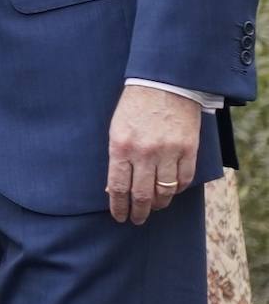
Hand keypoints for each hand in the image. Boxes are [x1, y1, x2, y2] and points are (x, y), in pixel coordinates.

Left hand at [106, 83, 199, 223]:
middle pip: (142, 195)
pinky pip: (183, 180)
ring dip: (158, 204)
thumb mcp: (117, 128)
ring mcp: (168, 153)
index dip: (119, 206)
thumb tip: (115, 187)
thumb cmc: (135, 105)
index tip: (119, 216)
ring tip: (154, 207)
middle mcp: (144, 153)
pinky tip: (171, 192)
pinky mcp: (188, 151)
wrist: (164, 84)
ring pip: (164, 192)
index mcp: (121, 146)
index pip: (118, 186)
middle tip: (136, 220)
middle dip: (138, 212)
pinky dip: (177, 190)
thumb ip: (118, 156)